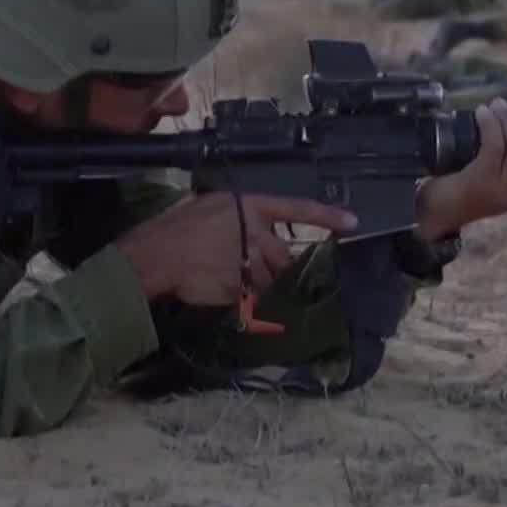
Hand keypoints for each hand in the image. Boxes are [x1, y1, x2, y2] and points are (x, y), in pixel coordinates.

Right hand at [115, 193, 358, 306]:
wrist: (154, 256)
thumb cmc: (173, 226)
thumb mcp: (205, 205)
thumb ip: (232, 215)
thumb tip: (243, 221)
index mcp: (249, 207)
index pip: (297, 208)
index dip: (326, 215)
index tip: (352, 222)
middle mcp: (256, 234)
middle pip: (285, 255)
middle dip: (281, 266)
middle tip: (266, 270)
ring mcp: (250, 264)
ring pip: (272, 280)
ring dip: (266, 286)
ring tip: (243, 285)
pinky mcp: (240, 289)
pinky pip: (254, 298)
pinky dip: (250, 300)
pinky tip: (234, 298)